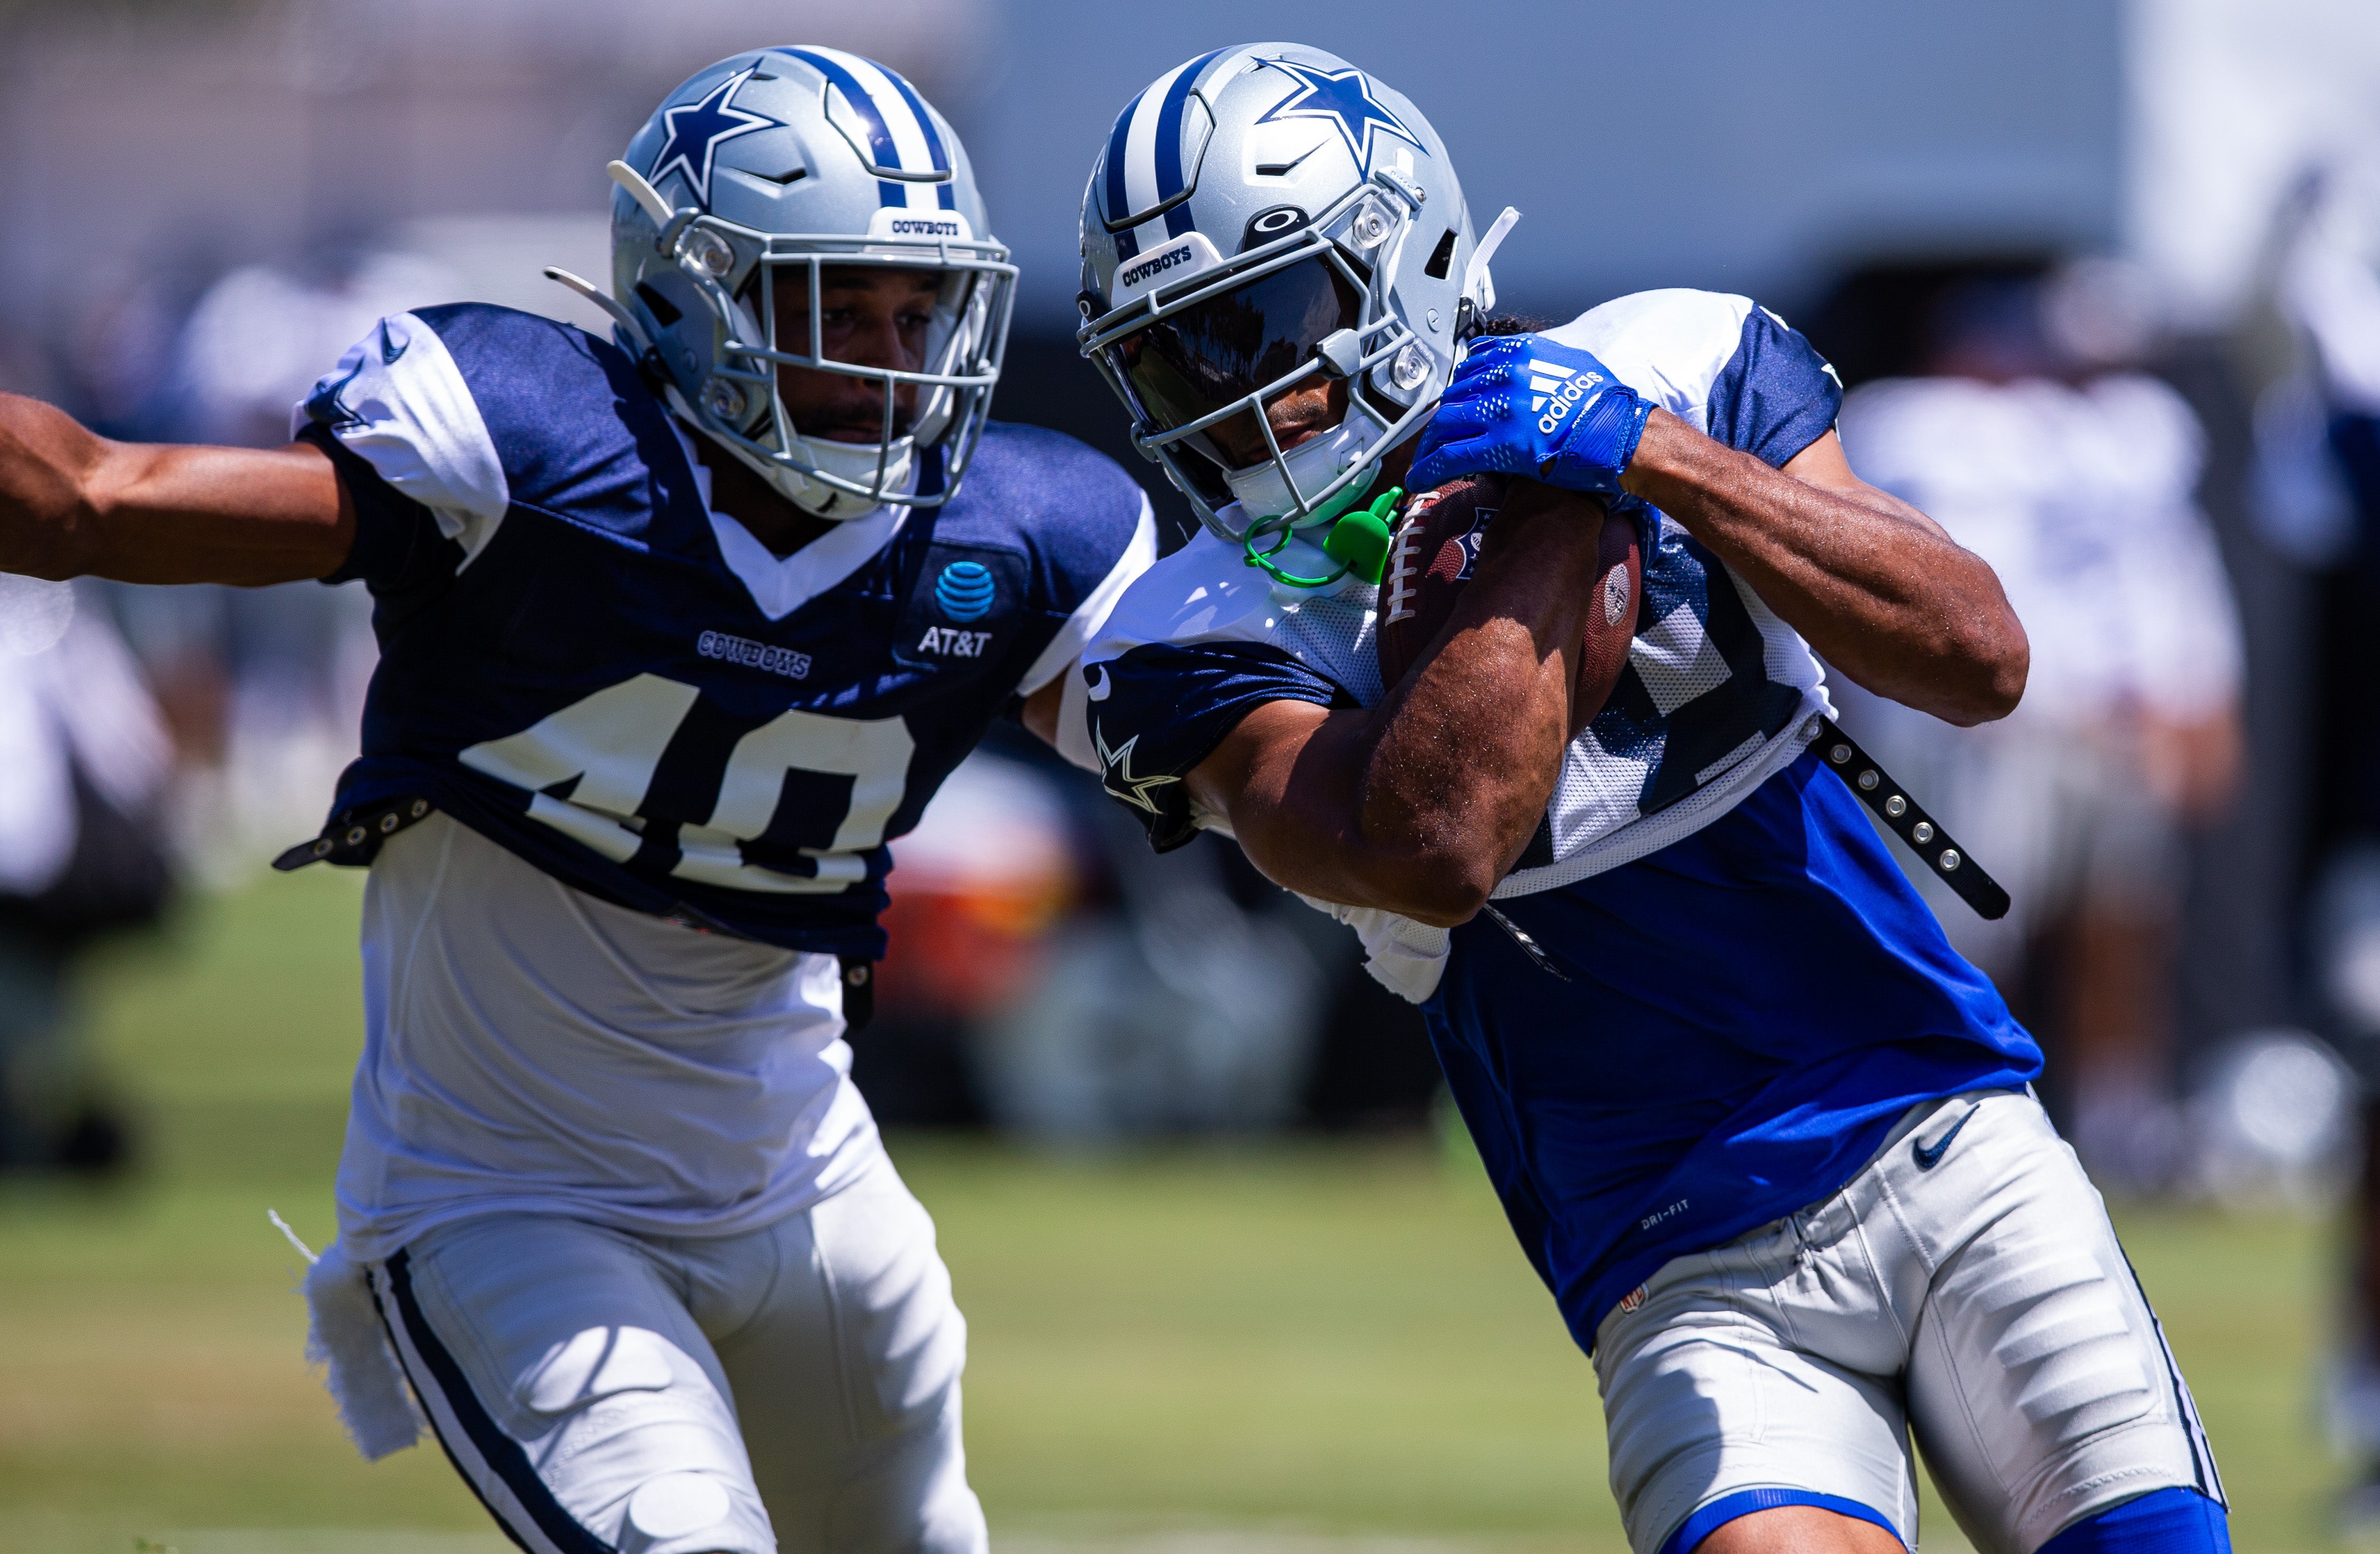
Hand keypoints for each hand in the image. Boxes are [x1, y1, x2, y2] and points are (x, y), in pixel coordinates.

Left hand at [1407, 335, 1653, 495]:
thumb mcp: (1572, 364)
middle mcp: (1506, 375)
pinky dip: (1429, 468)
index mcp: (1522, 352)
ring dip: (1429, 446)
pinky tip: (1419, 479)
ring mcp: (1501, 409)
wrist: (1625, 435)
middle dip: (1440, 420)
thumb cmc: (1608, 406)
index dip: (1459, 386)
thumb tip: (1525, 367)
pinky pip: (1451, 455)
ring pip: (1446, 425)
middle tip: (1433, 439)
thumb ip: (1541, 363)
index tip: (1454, 402)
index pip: (1472, 361)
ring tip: (1422, 462)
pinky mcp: (1501, 444)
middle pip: (1454, 395)